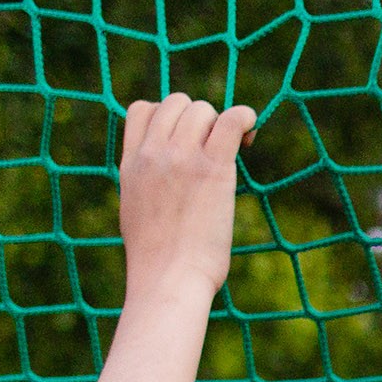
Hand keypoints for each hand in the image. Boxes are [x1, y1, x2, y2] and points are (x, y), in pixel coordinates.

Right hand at [118, 93, 256, 303]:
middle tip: (215, 147)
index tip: (186, 139)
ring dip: (221, 123)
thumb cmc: (157, 259)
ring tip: (234, 149)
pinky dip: (245, 117)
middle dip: (199, 118)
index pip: (141, 109)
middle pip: (176, 103)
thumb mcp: (135, 210)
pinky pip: (231, 120)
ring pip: (203, 109)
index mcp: (130, 163)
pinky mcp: (212, 168)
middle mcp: (152, 154)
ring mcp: (181, 157)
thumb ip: (145, 184)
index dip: (167, 116)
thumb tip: (163, 184)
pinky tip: (251, 128)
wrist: (168, 278)